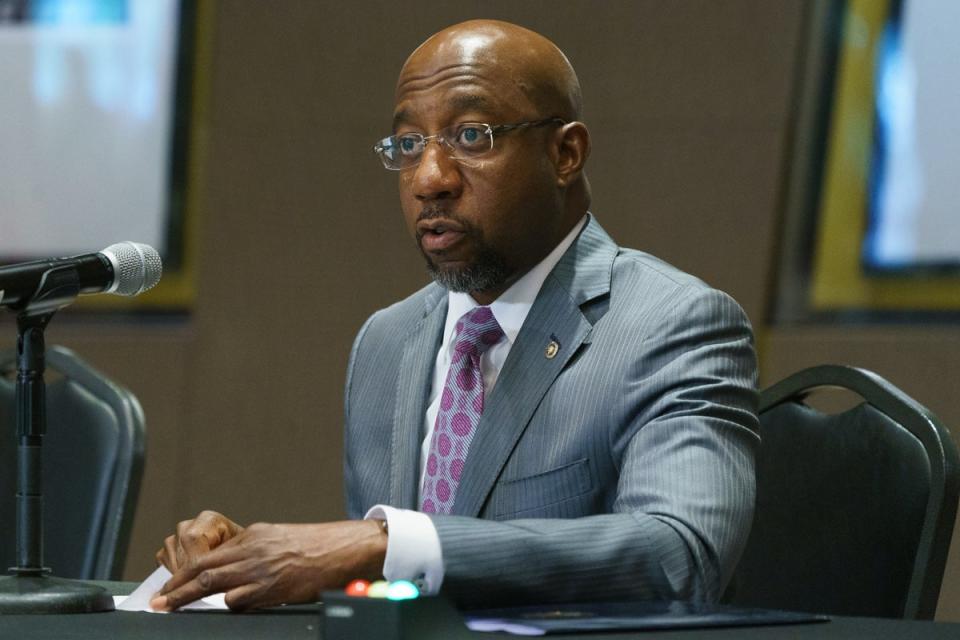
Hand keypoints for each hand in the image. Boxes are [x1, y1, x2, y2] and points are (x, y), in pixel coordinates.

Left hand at [149, 520, 386, 610]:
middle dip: (176, 586)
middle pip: (203, 568)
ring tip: (171, 607)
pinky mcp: (270, 588)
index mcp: (252, 534)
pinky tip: (215, 612)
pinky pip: (237, 601)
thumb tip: (228, 567)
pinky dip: (224, 606)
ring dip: (188, 597)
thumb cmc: (314, 546)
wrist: (341, 549)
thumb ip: (251, 550)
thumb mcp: (277, 538)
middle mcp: (252, 549)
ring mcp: (259, 569)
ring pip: (212, 584)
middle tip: (158, 600)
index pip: (209, 554)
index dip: (185, 571)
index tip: (170, 584)